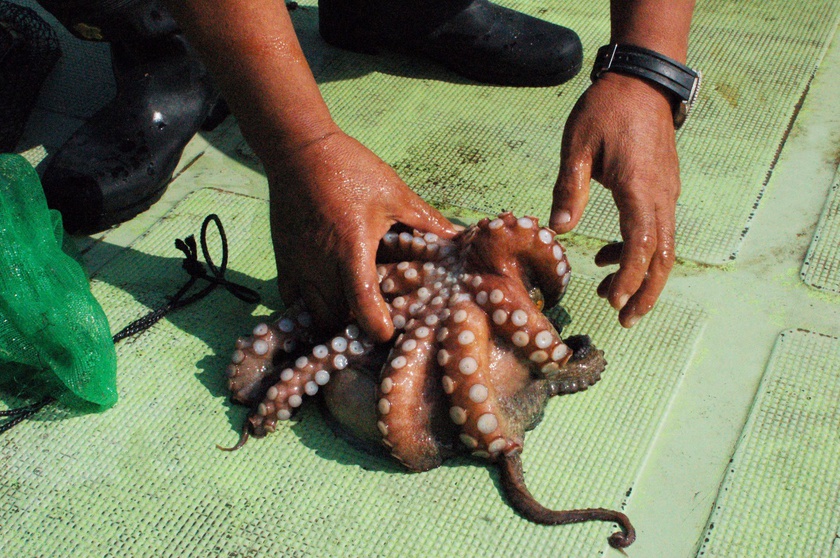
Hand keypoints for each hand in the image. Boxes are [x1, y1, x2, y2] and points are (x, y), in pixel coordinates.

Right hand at [266, 129, 456, 341]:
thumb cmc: (350, 169)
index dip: (377, 327)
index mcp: (352, 250)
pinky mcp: (283, 259)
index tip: (388, 333)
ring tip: (351, 312)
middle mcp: (321, 265)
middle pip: (335, 318)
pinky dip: (307, 306)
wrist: (299, 150)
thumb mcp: (394, 192)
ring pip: (312, 313)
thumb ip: (425, 220)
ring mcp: (298, 264)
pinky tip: (325, 298)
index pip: (361, 305)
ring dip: (332, 317)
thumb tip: (458, 237)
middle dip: (354, 327)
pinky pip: (291, 298)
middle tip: (375, 321)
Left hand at [551, 72, 679, 327]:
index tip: (613, 302)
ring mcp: (666, 193)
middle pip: (663, 257)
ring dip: (643, 277)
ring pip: (664, 247)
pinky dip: (638, 251)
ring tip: (613, 296)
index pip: (640, 246)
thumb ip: (569, 190)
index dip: (629, 278)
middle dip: (646, 292)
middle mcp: (660, 197)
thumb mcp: (577, 146)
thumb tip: (558, 229)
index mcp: (639, 189)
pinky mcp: (663, 189)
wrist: (643, 81)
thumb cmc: (606, 110)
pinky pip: (657, 230)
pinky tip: (607, 255)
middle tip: (626, 321)